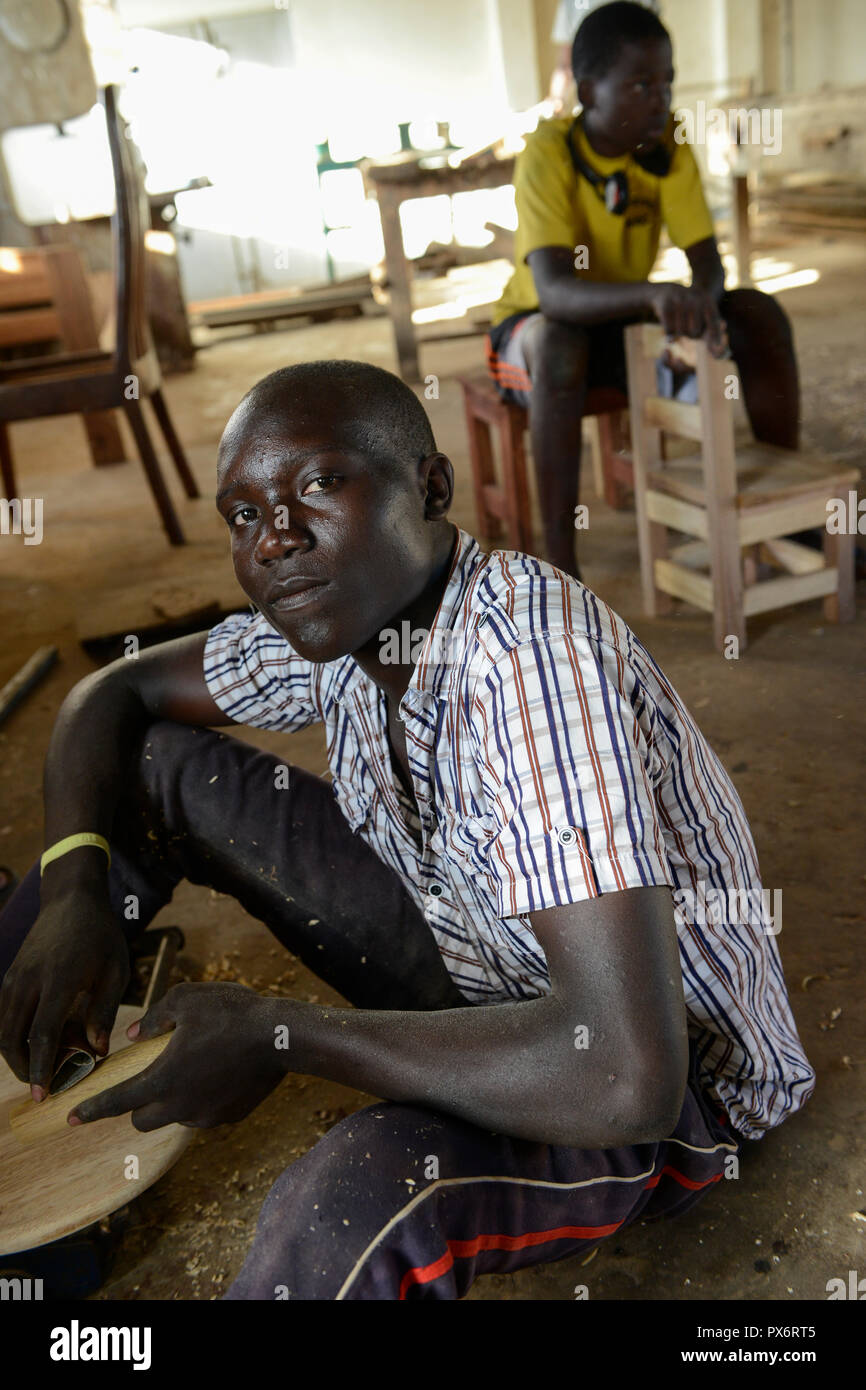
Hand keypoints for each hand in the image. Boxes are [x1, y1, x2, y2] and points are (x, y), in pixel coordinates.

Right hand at [0, 885, 129, 1096]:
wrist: (71, 900)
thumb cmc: (100, 935)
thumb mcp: (114, 970)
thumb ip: (103, 1010)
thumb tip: (98, 1050)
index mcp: (59, 980)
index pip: (43, 1034)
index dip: (42, 1068)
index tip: (43, 1095)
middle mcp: (29, 981)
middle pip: (13, 1040)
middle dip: (27, 1069)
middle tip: (49, 1084)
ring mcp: (14, 979)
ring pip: (4, 1031)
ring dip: (21, 1054)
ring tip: (52, 1058)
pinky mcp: (9, 978)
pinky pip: (3, 1017)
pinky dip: (16, 1036)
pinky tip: (41, 1038)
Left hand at [69, 982, 288, 1131]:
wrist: (282, 1036)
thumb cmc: (232, 1012)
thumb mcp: (186, 999)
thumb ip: (154, 1018)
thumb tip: (135, 1035)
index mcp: (162, 1078)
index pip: (116, 1101)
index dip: (91, 1110)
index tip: (71, 1118)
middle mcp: (180, 1106)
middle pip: (142, 1120)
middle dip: (136, 1105)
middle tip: (147, 1078)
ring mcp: (206, 1116)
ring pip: (174, 1116)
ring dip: (172, 1100)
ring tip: (192, 1067)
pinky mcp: (229, 1117)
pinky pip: (203, 1112)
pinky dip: (201, 1098)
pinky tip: (217, 1072)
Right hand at [649, 283, 726, 355]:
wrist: (667, 291)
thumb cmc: (690, 310)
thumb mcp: (704, 314)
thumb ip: (713, 333)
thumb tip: (720, 353)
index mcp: (708, 301)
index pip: (713, 322)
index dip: (716, 336)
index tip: (719, 349)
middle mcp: (696, 298)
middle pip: (694, 332)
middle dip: (690, 335)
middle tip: (688, 326)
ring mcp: (680, 300)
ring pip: (680, 332)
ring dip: (678, 333)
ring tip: (678, 322)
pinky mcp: (666, 304)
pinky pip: (669, 330)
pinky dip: (668, 333)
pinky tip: (669, 325)